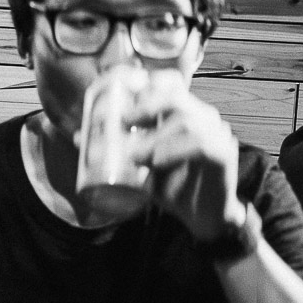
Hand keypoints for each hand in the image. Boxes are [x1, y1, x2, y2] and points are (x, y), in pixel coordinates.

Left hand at [127, 74, 245, 242]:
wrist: (203, 219)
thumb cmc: (174, 189)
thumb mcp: (141, 167)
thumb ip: (117, 150)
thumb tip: (79, 137)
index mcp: (184, 113)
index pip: (170, 83)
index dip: (147, 85)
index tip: (122, 100)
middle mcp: (202, 117)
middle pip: (176, 95)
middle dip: (147, 104)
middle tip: (124, 121)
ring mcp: (216, 133)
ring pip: (186, 120)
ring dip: (156, 136)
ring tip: (137, 155)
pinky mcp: (223, 153)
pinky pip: (201, 144)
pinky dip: (174, 150)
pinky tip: (156, 161)